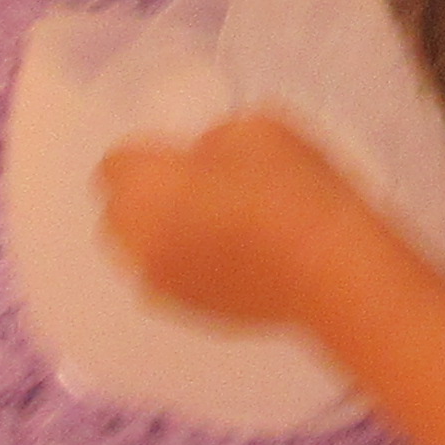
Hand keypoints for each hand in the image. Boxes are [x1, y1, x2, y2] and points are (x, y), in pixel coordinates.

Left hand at [98, 112, 385, 328]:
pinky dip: (192, 265)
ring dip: (166, 233)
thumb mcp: (254, 129)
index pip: (115, 164)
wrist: (329, 269)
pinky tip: (239, 255)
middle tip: (200, 185)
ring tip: (222, 223)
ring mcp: (161, 287)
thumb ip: (210, 141)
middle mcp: (136, 244)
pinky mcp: (192, 315)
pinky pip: (174, 279)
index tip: (187, 152)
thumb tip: (202, 162)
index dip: (149, 153)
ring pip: (144, 251)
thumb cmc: (289, 189)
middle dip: (147, 196)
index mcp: (141, 191)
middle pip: (119, 213)